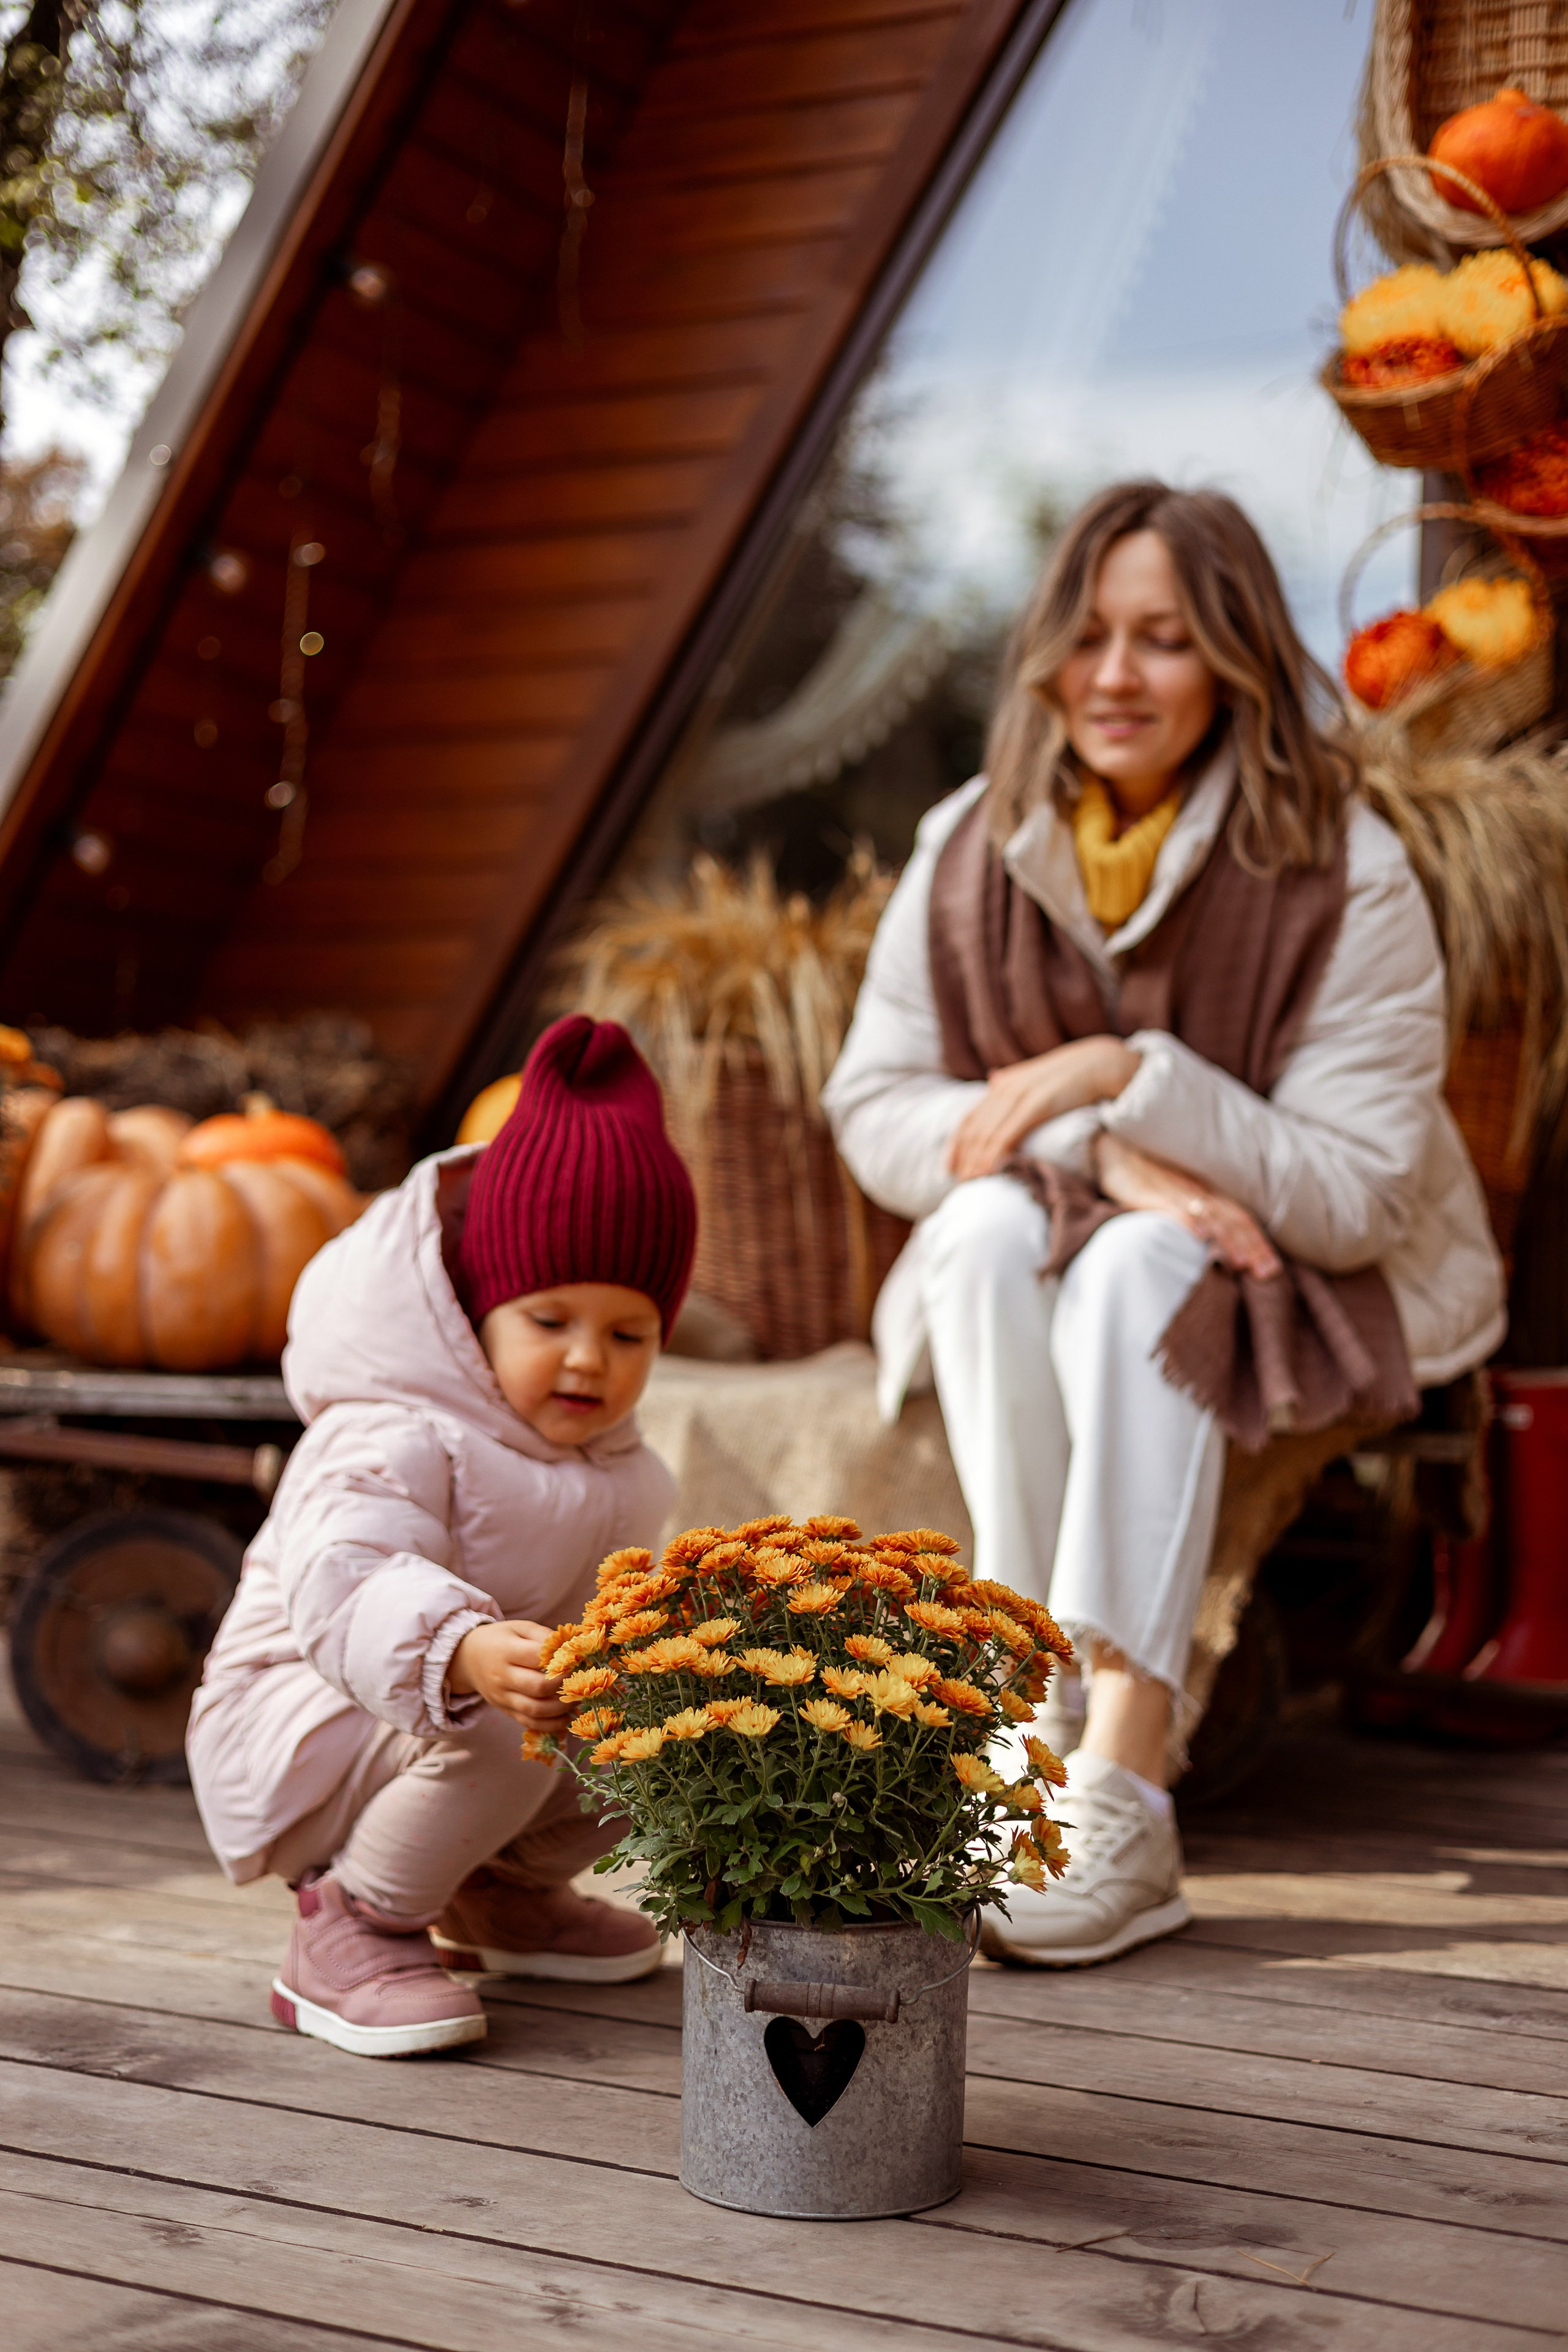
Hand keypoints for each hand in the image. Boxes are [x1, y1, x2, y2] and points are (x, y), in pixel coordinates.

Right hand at [447, 1619, 571, 1729]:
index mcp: (506, 1650)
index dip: (561, 1660)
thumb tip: (571, 1649)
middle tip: (579, 1681)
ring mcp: (502, 1697)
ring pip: (534, 1710)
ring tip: (575, 1700)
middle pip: (537, 1687)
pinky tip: (565, 1718)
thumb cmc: (501, 1639)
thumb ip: (545, 1636)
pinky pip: (529, 1722)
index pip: (537, 1658)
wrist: (468, 1658)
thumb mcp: (520, 1628)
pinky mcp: (505, 1710)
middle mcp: (502, 1676)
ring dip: (561, 1709)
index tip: (577, 1660)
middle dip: (563, 1686)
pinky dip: (550, 1725)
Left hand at [947, 1037, 1140, 1180]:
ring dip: (977, 1161)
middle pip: (975, 1129)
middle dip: (965, 1158)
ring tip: (973, 1183)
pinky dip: (995, 1154)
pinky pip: (1008, 1134)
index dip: (956, 1144)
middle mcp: (1004, 1088)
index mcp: (1002, 1084)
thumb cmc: (1070, 1074)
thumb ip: (1011, 1079)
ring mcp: (1019, 1095)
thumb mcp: (1034, 1075)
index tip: (949, 1167)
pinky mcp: (1036, 1104)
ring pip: (987, 1134)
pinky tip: (991, 1171)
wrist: (1100, 1062)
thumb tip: (993, 1078)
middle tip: (961, 1183)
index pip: (969, 1118)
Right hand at [1095, 1132, 1281, 1279]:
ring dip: (1227, 1240)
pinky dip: (1189, 1221)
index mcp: (1207, 1192)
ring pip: (1210, 1217)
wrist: (1116, 1148)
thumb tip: (1213, 1240)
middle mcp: (1198, 1191)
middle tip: (1267, 1274)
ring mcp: (1176, 1192)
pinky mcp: (1152, 1193)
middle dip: (1252, 1248)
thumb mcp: (1178, 1191)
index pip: (1241, 1218)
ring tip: (1240, 1263)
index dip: (1258, 1243)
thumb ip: (1196, 1212)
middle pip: (1232, 1220)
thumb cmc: (1147, 1172)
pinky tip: (1199, 1236)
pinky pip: (1173, 1207)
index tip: (1272, 1269)